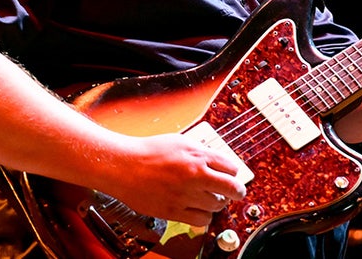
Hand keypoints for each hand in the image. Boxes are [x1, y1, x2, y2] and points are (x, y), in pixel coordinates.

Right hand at [102, 132, 247, 226]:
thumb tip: (216, 160)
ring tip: (211, 198)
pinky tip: (199, 209)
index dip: (233, 172)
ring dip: (218, 203)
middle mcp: (195, 175)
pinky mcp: (174, 211)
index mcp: (197, 155)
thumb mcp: (180, 141)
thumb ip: (200, 151)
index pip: (231, 167)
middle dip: (237, 191)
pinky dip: (204, 216)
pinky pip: (202, 220)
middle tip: (236, 192)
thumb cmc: (147, 152)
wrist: (123, 166)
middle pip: (232, 188)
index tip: (231, 175)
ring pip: (218, 205)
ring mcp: (185, 195)